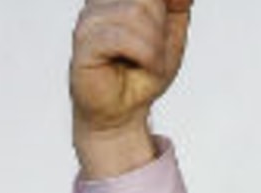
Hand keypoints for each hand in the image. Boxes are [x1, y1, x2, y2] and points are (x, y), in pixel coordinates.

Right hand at [70, 0, 193, 177]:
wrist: (122, 112)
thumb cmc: (143, 74)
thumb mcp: (170, 37)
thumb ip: (176, 7)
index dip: (167, 7)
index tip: (171, 22)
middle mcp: (99, 3)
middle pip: (147, 0)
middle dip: (161, 32)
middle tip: (153, 55)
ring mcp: (89, 20)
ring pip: (137, 15)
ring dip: (154, 48)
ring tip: (146, 64)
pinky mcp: (84, 41)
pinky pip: (124, 37)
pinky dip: (145, 56)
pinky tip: (142, 67)